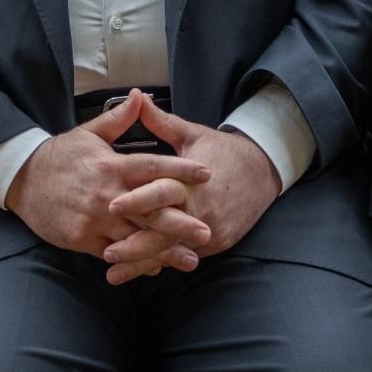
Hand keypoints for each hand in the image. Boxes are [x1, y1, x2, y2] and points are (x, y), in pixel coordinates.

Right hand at [3, 91, 212, 281]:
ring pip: (135, 237)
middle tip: (207, 232)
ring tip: (190, 259)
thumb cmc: (59, 157)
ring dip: (164, 250)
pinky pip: (114, 252)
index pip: (152, 168)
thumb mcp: (88, 133)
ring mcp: (94, 219)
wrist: (22, 180)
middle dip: (180, 223)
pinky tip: (156, 266)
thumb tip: (140, 95)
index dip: (181, 170)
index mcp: (111, 166)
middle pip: (150, 210)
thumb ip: (119, 119)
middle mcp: (106, 194)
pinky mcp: (82, 238)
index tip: (207, 174)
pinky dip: (135, 260)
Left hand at [104, 98, 280, 282]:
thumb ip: (161, 122)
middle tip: (107, 253)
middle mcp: (201, 209)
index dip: (136, 200)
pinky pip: (186, 255)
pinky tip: (140, 273)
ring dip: (143, 263)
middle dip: (135, 245)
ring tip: (114, 274)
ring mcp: (211, 229)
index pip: (162, 193)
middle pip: (164, 231)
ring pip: (172, 250)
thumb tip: (136, 98)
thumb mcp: (192, 134)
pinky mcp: (218, 243)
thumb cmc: (222, 150)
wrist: (264, 170)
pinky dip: (163, 263)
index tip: (111, 207)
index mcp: (191, 181)